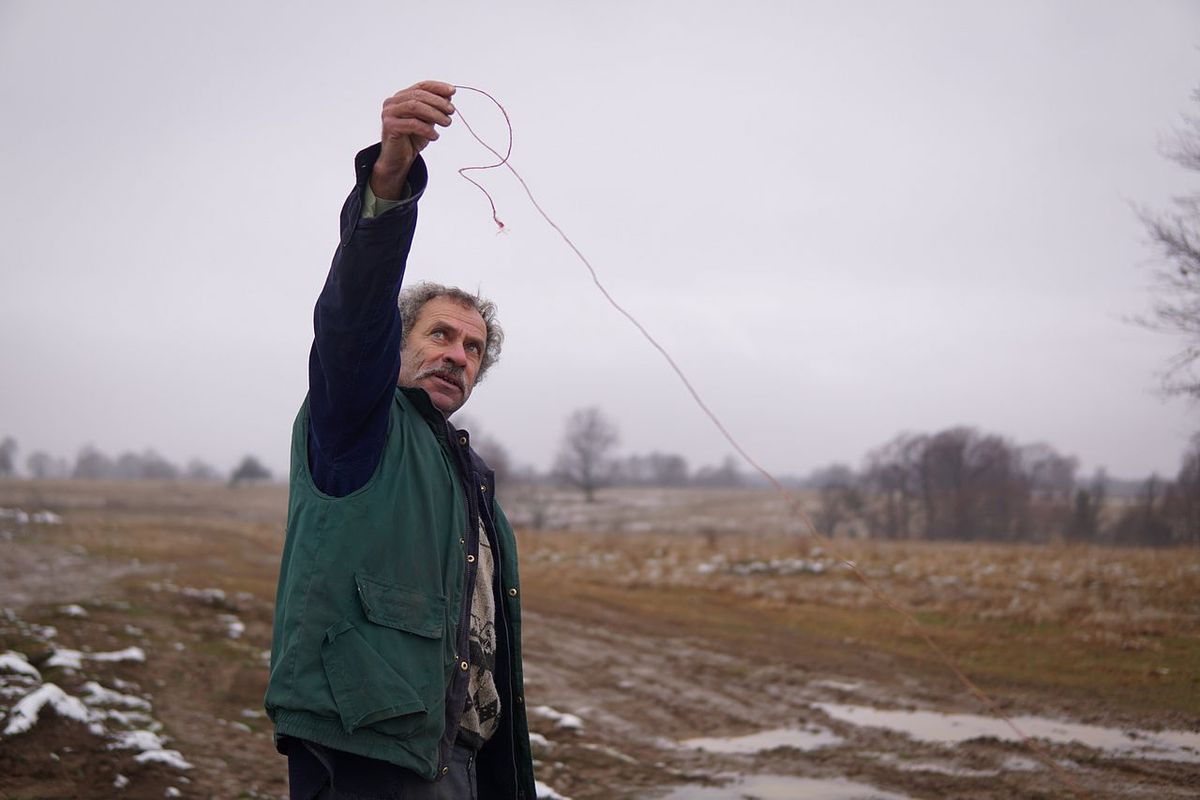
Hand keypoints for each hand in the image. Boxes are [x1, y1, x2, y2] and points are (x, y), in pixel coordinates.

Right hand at [371, 81, 455, 199]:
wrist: (399, 159)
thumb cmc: (412, 139)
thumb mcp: (428, 121)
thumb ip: (435, 108)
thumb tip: (449, 96)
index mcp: (402, 97)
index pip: (421, 86)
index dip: (437, 87)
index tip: (452, 91)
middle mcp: (393, 102)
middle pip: (419, 95)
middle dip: (438, 102)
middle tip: (452, 111)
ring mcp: (389, 113)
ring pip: (415, 107)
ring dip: (435, 114)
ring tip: (447, 123)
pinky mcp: (390, 126)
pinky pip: (412, 124)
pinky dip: (427, 129)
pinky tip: (435, 136)